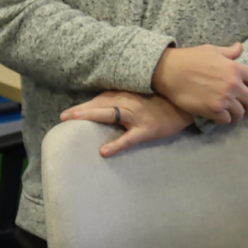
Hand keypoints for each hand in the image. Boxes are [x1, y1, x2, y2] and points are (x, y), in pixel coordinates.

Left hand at [60, 90, 193, 157]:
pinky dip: (116, 144)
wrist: (183, 106)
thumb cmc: (160, 102)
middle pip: (100, 105)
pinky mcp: (146, 130)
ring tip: (74, 123)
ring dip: (91, 116)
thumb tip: (101, 108)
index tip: (66, 113)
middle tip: (63, 117)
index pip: (99, 99)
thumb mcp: (139, 97)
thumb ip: (122, 99)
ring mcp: (136, 116)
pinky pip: (129, 138)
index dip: (83, 106)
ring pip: (109, 114)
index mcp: (125, 95)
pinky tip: (104, 152)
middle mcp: (128, 102)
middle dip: (81, 110)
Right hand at [152, 42, 247, 124]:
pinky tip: (219, 116)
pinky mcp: (213, 110)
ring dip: (237, 115)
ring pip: (240, 113)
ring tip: (232, 114)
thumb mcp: (212, 50)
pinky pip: (226, 120)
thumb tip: (240, 47)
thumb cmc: (190, 58)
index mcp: (236, 68)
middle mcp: (233, 84)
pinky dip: (225, 120)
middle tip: (246, 109)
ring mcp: (224, 98)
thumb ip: (229, 52)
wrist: (170, 71)